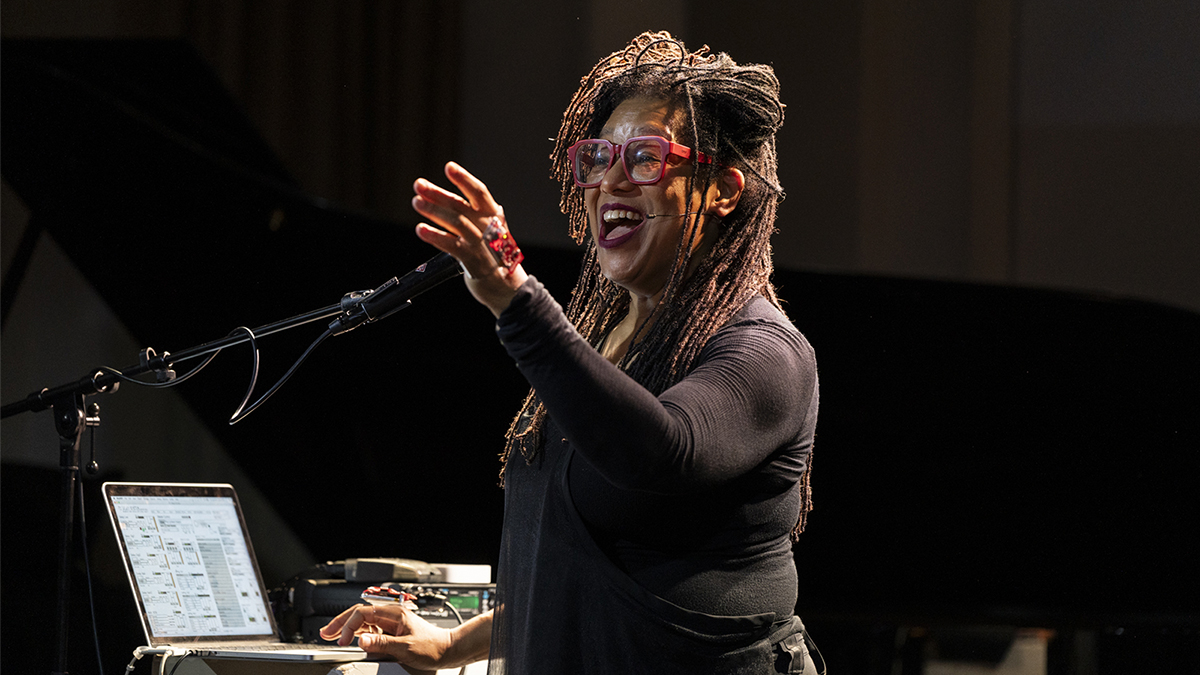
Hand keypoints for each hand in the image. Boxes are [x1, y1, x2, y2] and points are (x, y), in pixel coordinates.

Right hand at [318, 603, 450, 670]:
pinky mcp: (392, 631)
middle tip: (325, 632)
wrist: (447, 650)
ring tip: (332, 635)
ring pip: (363, 621)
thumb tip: (360, 640)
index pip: (363, 613)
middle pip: (360, 614)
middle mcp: (391, 615)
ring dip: (347, 627)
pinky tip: (350, 638)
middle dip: (341, 622)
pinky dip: (357, 633)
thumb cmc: (432, 647)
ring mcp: (391, 622)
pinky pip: (370, 628)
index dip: (349, 625)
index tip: (343, 640)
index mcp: (394, 614)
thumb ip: (381, 644)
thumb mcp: (405, 648)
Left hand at [412, 162, 528, 316]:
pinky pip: (451, 245)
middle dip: (438, 193)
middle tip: (418, 185)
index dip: (464, 179)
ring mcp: (481, 243)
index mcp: (493, 216)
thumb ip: (470, 214)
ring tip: (416, 202)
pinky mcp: (472, 260)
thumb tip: (437, 197)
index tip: (449, 167)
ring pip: (455, 222)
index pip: (479, 192)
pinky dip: (435, 236)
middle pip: (461, 205)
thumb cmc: (492, 254)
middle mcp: (488, 227)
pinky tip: (421, 229)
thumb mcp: (489, 229)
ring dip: (434, 211)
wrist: (506, 285)